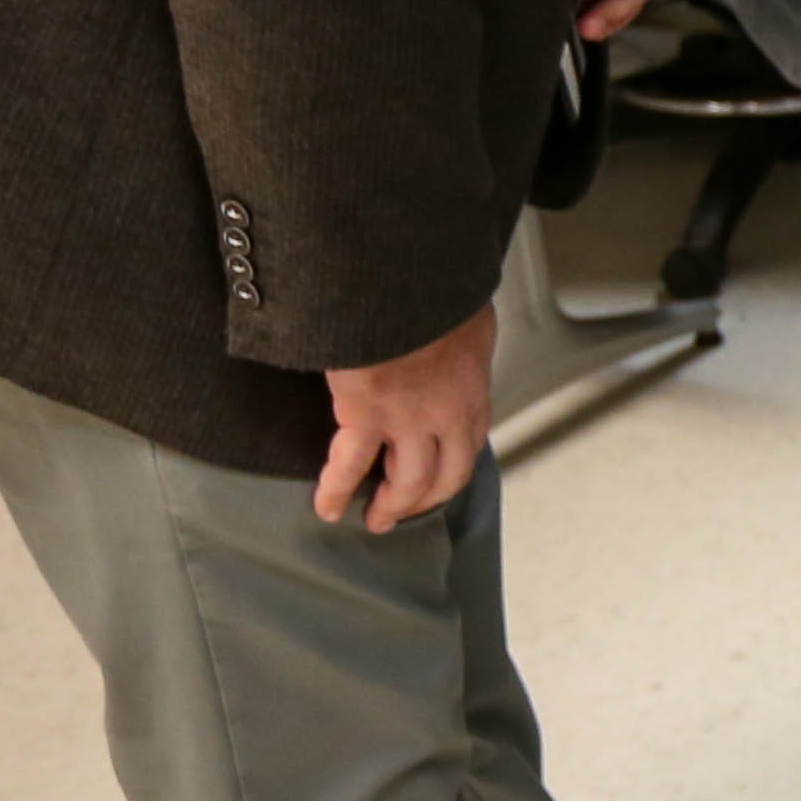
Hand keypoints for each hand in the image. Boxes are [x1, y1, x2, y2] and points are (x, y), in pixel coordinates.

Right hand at [317, 300, 496, 530]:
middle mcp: (450, 415)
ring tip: (373, 520)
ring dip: (390, 507)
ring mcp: (410, 420)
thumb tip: (460, 343)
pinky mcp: (368, 416)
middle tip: (407, 512)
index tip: (441, 479)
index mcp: (473, 391)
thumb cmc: (437, 291)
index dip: (453, 468)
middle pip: (445, 476)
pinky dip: (336, 490)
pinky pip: (350, 465)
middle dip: (425, 500)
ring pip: (406, 482)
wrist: (406, 281)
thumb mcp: (471, 322)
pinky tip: (327, 506)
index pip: (470, 445)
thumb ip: (463, 344)